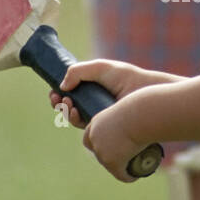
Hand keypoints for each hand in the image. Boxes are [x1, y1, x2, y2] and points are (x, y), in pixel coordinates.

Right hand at [49, 58, 173, 126]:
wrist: (145, 92)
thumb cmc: (127, 78)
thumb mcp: (100, 68)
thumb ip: (78, 71)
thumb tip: (62, 87)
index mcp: (93, 90)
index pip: (70, 94)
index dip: (59, 94)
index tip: (54, 92)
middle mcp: (95, 105)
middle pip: (69, 109)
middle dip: (59, 104)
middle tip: (58, 99)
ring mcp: (100, 118)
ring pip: (75, 120)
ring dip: (65, 113)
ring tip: (68, 104)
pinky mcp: (105, 130)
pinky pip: (85, 130)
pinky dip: (75, 121)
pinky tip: (75, 113)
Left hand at [79, 100, 150, 183]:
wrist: (143, 115)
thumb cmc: (140, 109)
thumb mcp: (129, 108)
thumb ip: (126, 114)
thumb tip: (133, 120)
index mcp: (96, 123)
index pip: (90, 139)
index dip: (101, 144)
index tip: (115, 146)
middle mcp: (94, 138)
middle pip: (99, 154)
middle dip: (110, 157)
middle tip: (126, 156)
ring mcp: (102, 151)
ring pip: (110, 165)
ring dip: (119, 167)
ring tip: (132, 166)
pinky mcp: (112, 162)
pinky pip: (120, 174)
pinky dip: (127, 176)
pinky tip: (135, 176)